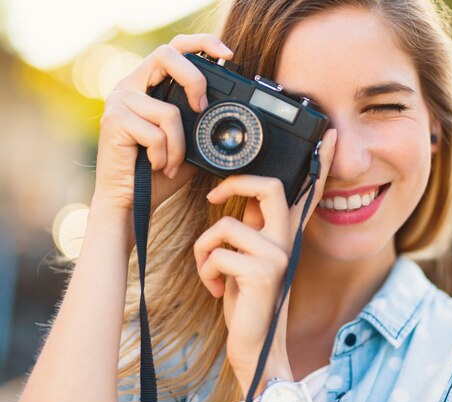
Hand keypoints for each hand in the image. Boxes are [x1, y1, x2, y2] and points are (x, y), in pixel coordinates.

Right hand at [93, 34, 233, 212]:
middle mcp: (130, 86)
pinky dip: (165, 156)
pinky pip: (157, 133)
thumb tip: (230, 113)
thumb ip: (200, 122)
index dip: (201, 43)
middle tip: (202, 107)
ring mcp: (119, 101)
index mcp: (148, 85)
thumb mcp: (188, 143)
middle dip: (194, 79)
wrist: (130, 202)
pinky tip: (155, 166)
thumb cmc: (158, 173)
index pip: (174, 48)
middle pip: (167, 55)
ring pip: (170, 111)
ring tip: (170, 163)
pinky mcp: (115, 120)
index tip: (228, 53)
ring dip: (179, 146)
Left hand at [193, 129, 336, 394]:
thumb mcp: (250, 257)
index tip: (329, 135)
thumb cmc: (248, 297)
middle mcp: (287, 241)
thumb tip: (241, 200)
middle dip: (235, 185)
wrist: (254, 342)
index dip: (320, 163)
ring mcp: (278, 256)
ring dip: (205, 249)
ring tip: (211, 270)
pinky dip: (205, 270)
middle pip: (271, 188)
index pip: (307, 192)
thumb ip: (252, 226)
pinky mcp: (262, 273)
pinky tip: (217, 288)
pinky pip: (217, 252)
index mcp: (286, 234)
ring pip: (227, 225)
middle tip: (215, 196)